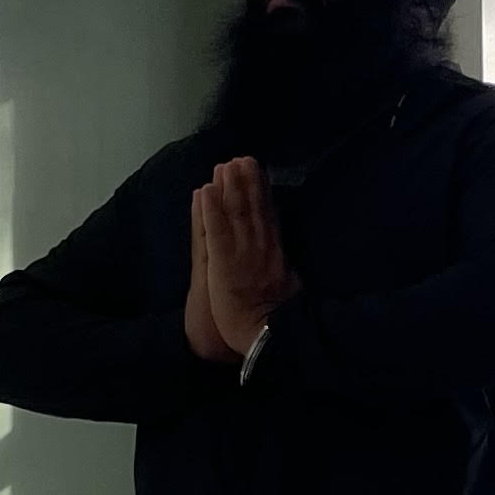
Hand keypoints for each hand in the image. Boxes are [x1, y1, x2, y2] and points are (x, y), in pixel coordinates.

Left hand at [191, 158, 297, 362]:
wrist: (269, 336)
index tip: (258, 171)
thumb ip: (285, 270)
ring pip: (236, 214)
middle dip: (246, 182)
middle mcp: (261, 248)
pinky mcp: (224, 264)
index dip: (262, 192)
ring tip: (223, 165)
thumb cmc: (278, 320)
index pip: (268, 217)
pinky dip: (211, 210)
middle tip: (240, 158)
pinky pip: (216, 232)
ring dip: (229, 187)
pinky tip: (204, 191)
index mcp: (276, 254)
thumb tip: (287, 260)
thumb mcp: (290, 288)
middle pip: (253, 209)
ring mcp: (243, 254)